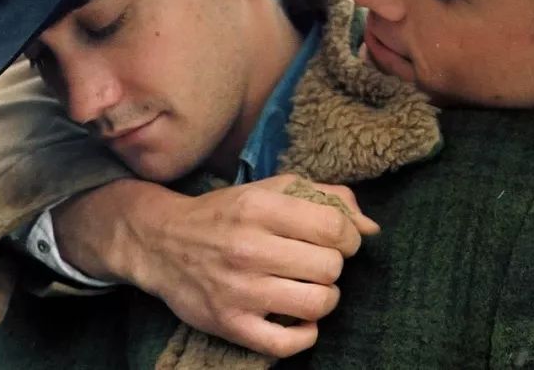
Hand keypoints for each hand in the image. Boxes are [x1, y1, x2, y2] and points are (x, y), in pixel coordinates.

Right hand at [51, 175, 378, 356]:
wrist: (162, 243)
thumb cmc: (227, 214)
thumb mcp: (270, 189)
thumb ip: (325, 196)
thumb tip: (371, 227)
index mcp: (261, 207)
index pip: (334, 227)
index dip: (349, 237)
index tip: (340, 241)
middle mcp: (249, 247)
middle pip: (330, 266)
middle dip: (334, 266)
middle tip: (319, 264)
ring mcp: (239, 289)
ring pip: (316, 303)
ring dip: (325, 298)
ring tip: (312, 289)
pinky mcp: (230, 323)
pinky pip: (287, 343)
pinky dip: (305, 335)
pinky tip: (299, 320)